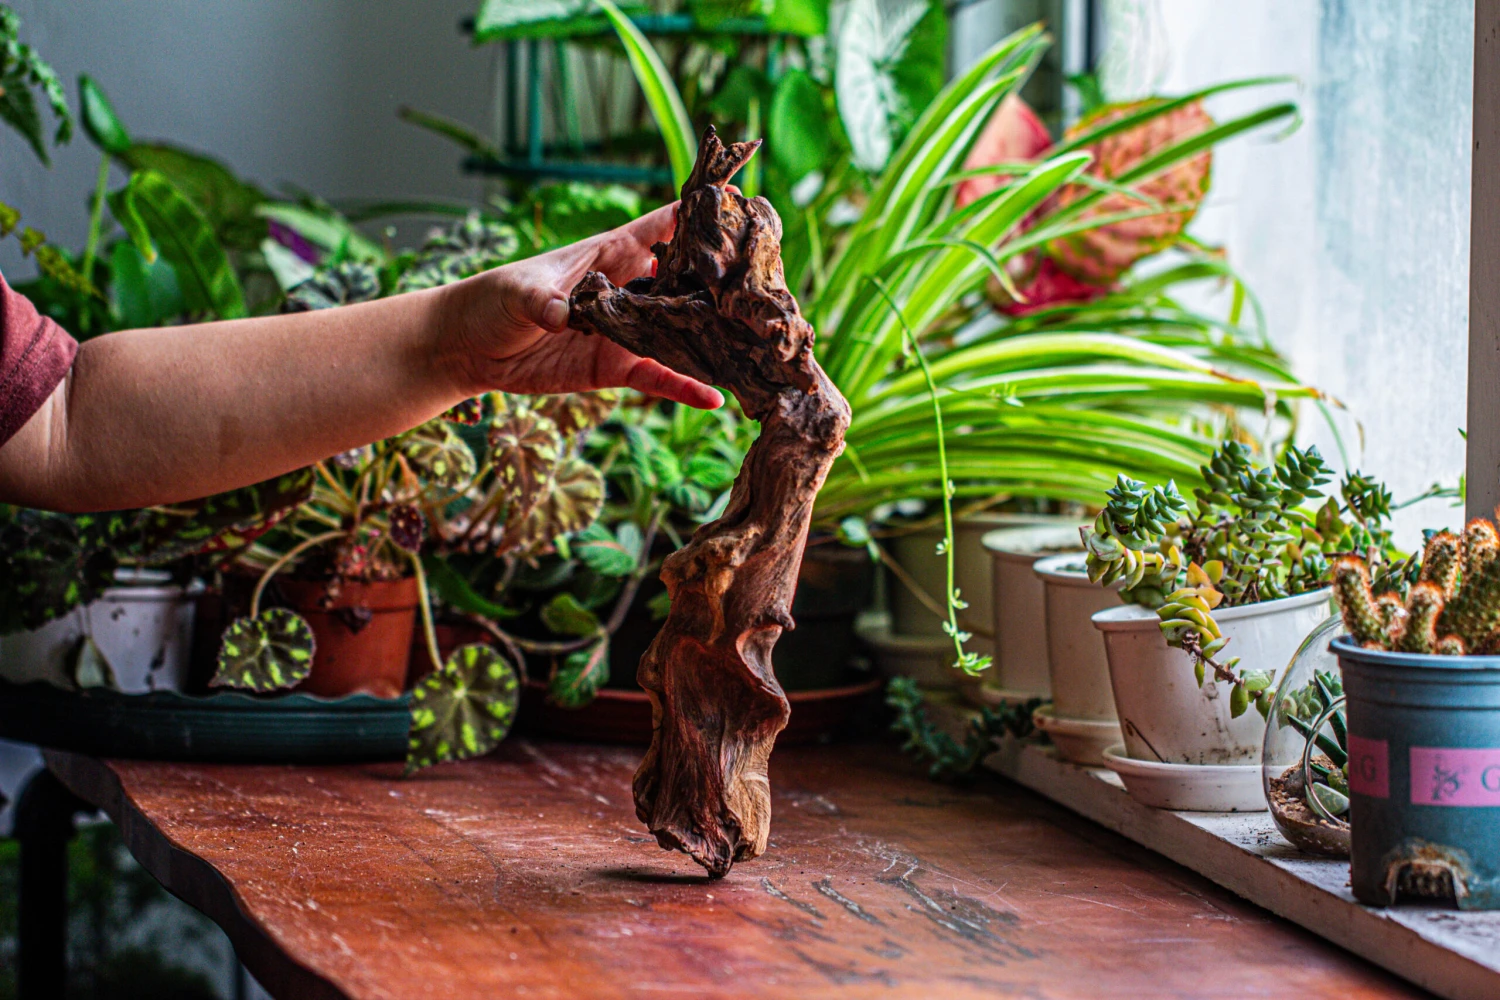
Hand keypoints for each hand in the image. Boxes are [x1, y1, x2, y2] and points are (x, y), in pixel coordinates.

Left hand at [441, 204, 723, 408]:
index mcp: (608, 254)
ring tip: (750, 346)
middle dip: (718, 282)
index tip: (736, 201)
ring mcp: (624, 330)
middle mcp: (626, 289)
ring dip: (709, 338)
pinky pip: (658, 376)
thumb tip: (563, 316)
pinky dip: (684, 386)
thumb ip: (545, 300)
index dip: (696, 214)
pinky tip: (713, 397)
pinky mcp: (615, 367)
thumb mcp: (518, 292)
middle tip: (760, 289)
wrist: (468, 347)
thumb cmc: (492, 300)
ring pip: (678, 331)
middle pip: (682, 281)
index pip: (660, 227)